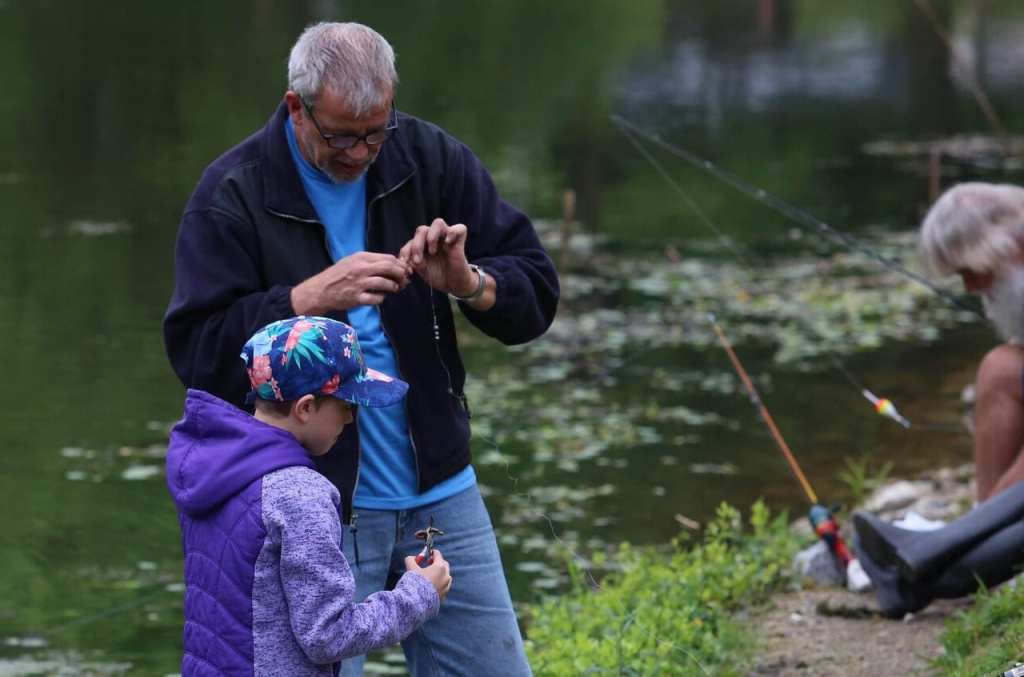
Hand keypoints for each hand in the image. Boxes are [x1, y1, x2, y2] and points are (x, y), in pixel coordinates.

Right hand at [291, 252, 411, 314]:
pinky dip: (382, 298)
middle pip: (389, 268)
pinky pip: (377, 298)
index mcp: (360, 258)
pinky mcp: (357, 298)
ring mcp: (359, 284)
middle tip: (403, 280)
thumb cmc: (337, 275)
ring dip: (393, 287)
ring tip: (394, 289)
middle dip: (400, 274)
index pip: (388, 258)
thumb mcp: (351, 261)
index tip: (402, 270)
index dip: (399, 264)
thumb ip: (369, 261)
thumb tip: (392, 263)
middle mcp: (360, 269)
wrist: (320, 290)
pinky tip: (380, 297)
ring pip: (386, 283)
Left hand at [398, 218, 475, 295]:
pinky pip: (460, 228)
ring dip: (432, 237)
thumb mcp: (422, 270)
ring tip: (432, 251)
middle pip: (422, 230)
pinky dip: (452, 233)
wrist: (453, 284)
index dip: (406, 252)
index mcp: (422, 244)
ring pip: (438, 223)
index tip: (407, 266)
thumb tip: (408, 260)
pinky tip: (448, 243)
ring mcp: (447, 237)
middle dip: (416, 246)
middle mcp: (434, 238)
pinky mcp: (459, 240)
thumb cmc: (437, 275)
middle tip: (418, 261)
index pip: (411, 241)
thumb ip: (413, 262)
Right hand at [405, 548, 451, 600]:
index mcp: (440, 567)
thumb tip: (411, 558)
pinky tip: (431, 586)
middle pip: (444, 565)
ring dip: (439, 574)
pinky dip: (439, 584)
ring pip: (445, 576)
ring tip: (430, 575)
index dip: (432, 552)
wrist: (416, 602)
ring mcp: (446, 586)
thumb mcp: (410, 568)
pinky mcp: (444, 595)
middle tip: (429, 563)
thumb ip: (410, 560)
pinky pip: (443, 586)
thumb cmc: (414, 583)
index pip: (438, 555)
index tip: (429, 553)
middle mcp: (446, 576)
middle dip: (437, 562)